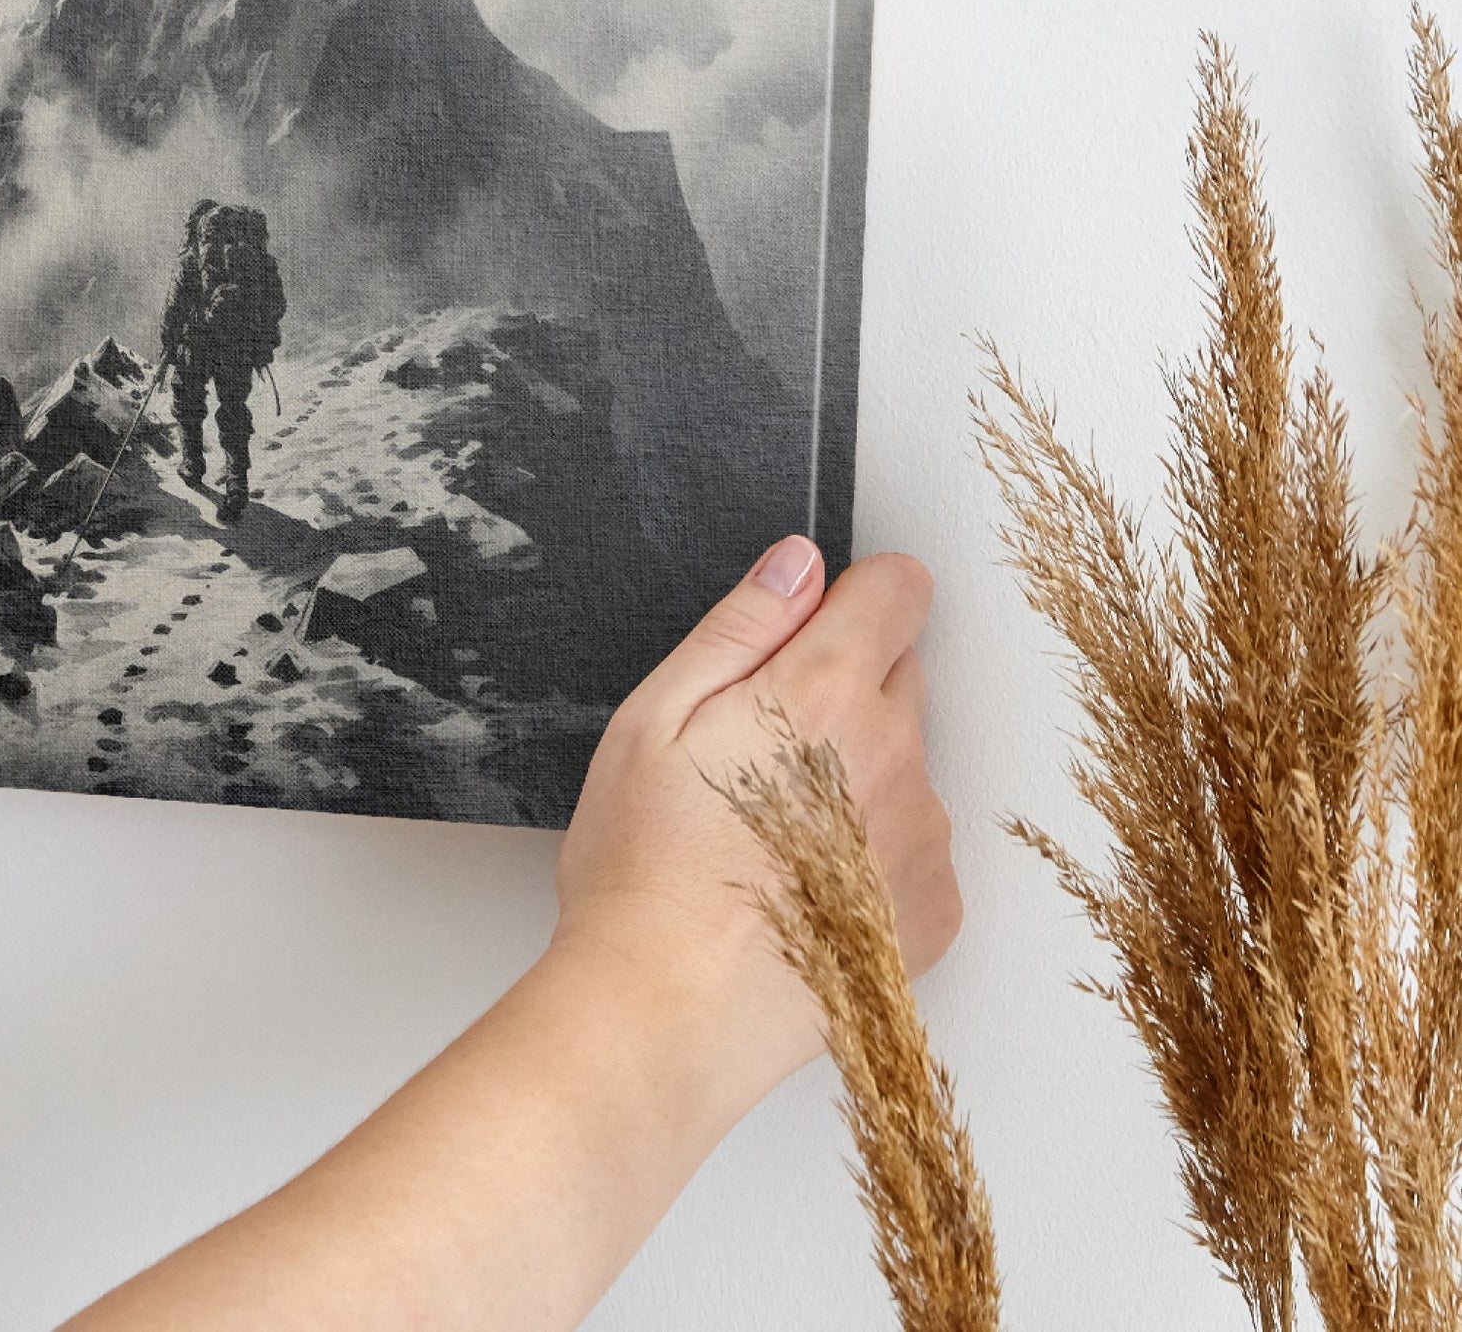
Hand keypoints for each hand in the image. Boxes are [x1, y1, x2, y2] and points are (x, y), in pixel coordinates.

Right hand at [553, 539, 960, 1121]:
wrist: (665, 1015)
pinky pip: (915, 846)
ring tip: (769, 835)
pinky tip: (801, 887)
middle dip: (842, 689)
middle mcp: (897, 755)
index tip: (807, 634)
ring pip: (904, 764)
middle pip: (900, 675)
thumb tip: (799, 564)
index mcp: (826, 692)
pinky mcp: (934, 911)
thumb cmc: (643, 870)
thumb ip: (740, 627)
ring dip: (857, 775)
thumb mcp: (654, 718)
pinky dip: (872, 854)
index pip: (899, 589)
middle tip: (756, 751)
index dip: (851, 598)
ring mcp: (923, 838)